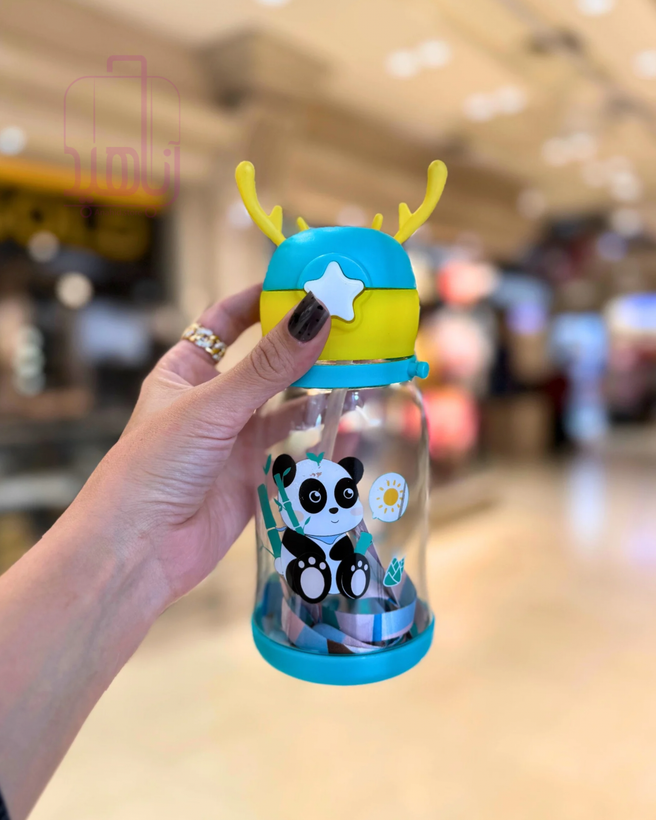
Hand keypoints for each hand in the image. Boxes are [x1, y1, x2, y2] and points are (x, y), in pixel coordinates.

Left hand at [58, 286, 329, 605]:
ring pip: (285, 407)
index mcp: (184, 373)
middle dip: (302, 347)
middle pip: (265, 363)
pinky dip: (320, 438)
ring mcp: (233, 441)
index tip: (302, 282)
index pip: (224, 321)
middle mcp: (211, 403)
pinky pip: (294, 450)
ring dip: (319, 393)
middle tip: (348, 328)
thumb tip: (314, 314)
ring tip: (359, 375)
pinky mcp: (253, 477)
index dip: (259, 299)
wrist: (139, 551)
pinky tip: (347, 427)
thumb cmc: (153, 468)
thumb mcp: (211, 408)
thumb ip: (267, 367)